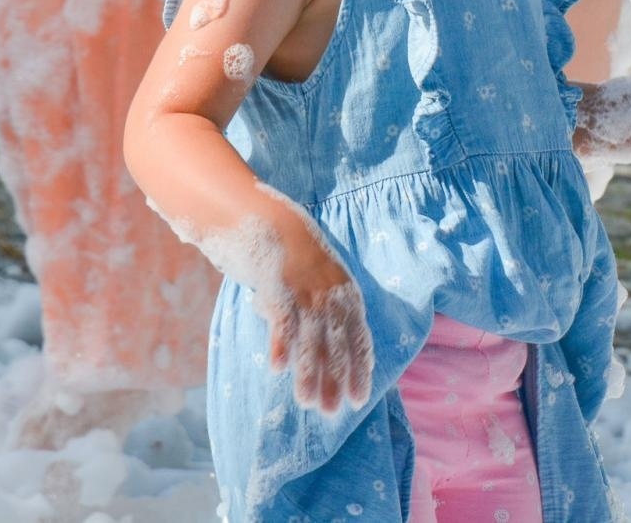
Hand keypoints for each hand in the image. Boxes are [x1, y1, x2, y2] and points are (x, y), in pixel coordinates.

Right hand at [263, 238, 372, 414]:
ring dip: (309, 372)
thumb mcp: (318, 283)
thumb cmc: (294, 257)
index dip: (359, 370)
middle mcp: (331, 294)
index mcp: (346, 294)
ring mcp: (306, 290)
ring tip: (307, 402)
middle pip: (337, 344)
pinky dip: (282, 344)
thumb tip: (304, 351)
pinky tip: (278, 369)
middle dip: (336, 380)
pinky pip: (283, 320)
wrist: (272, 218)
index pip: (359, 338)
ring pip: (312, 338)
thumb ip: (316, 316)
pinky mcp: (280, 285)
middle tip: (331, 411)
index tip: (358, 399)